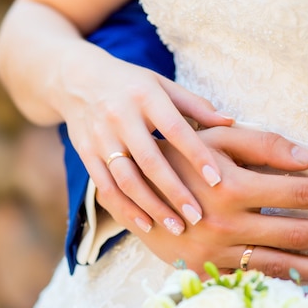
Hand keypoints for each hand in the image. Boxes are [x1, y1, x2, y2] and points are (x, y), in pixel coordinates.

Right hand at [54, 46, 231, 235]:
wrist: (76, 79)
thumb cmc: (131, 84)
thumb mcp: (162, 85)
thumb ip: (195, 105)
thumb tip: (232, 123)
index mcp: (145, 96)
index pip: (175, 129)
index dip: (196, 155)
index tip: (217, 181)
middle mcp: (120, 116)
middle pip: (149, 161)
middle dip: (174, 191)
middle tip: (198, 216)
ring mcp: (100, 137)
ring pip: (126, 180)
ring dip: (151, 206)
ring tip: (176, 227)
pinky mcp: (85, 153)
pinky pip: (105, 187)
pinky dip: (125, 209)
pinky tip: (146, 225)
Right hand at [98, 125, 307, 284]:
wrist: (131, 191)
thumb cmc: (179, 157)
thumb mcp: (216, 139)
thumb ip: (263, 145)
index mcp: (233, 186)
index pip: (300, 193)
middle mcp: (227, 223)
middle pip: (299, 232)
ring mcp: (217, 252)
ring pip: (282, 264)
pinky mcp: (206, 270)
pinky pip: (254, 279)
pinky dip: (286, 283)